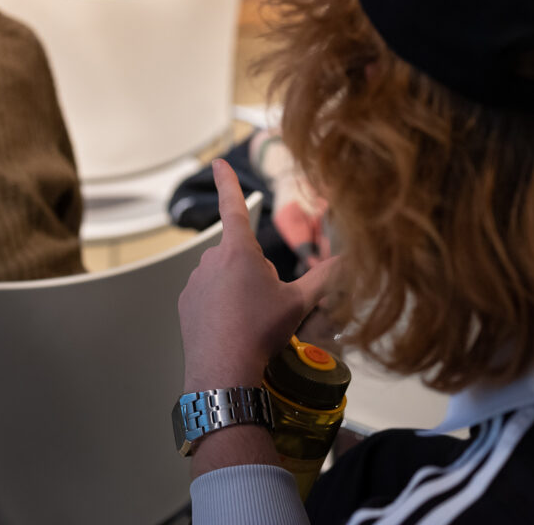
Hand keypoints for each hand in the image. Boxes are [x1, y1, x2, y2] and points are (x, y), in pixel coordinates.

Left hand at [179, 160, 337, 392]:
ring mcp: (195, 281)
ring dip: (237, 288)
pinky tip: (231, 327)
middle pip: (241, 254)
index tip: (218, 162)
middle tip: (266, 302)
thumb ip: (325, 277)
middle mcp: (212, 260)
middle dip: (255, 270)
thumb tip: (348, 262)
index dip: (228, 181)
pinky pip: (207, 294)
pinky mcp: (186, 302)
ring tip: (248, 319)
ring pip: (224, 275)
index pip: (234, 206)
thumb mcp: (298, 303)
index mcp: (239, 251)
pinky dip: (219, 305)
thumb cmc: (259, 333)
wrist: (224, 371)